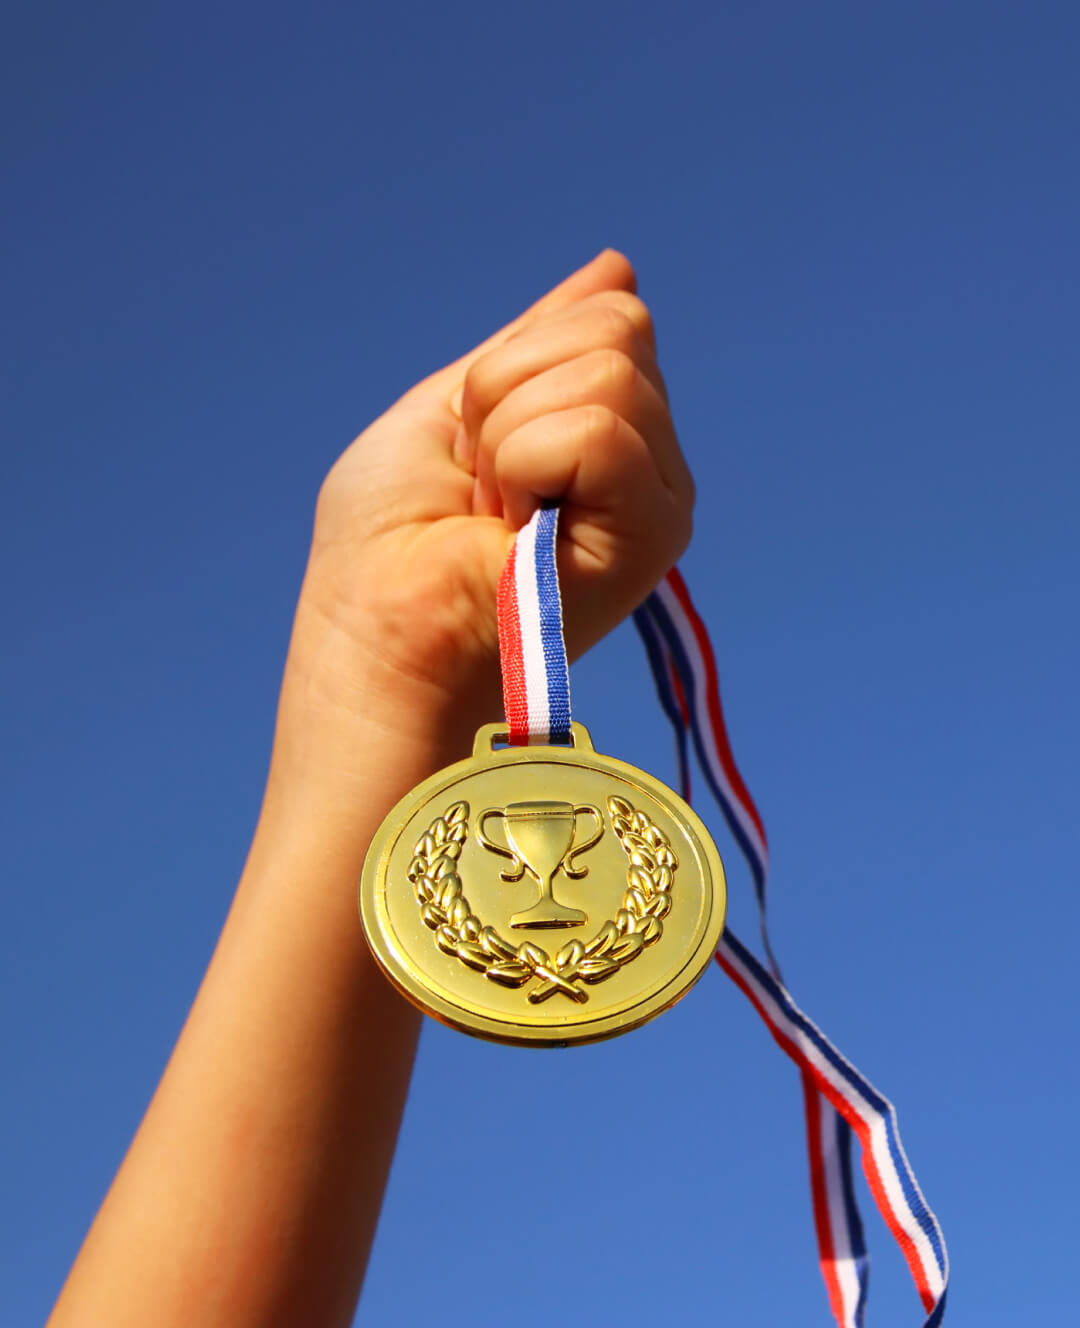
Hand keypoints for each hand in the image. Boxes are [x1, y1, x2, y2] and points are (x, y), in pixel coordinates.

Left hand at [275, 251, 693, 798]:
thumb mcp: (449, 409)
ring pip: (608, 371)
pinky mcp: (656, 535)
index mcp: (602, 433)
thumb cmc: (388, 548)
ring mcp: (659, 499)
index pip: (605, 316)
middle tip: (482, 487)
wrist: (376, 641)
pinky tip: (517, 531)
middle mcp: (648, 463)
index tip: (471, 455)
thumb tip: (618, 266)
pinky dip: (527, 464)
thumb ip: (534, 342)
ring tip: (496, 515)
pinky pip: (599, 427)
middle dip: (508, 393)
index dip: (508, 371)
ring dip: (510, 436)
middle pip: (616, 329)